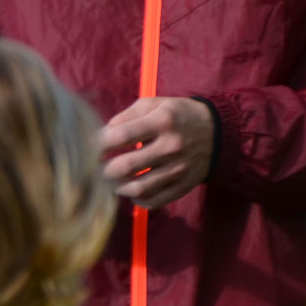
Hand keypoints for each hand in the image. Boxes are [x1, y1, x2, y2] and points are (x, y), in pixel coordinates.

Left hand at [100, 96, 214, 207]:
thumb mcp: (157, 104)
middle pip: (126, 166)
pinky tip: (131, 191)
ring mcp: (179, 169)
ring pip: (138, 188)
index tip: (86, 147)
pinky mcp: (184, 186)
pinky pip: (154, 201)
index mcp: (164, 121)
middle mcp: (172, 146)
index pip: (121, 135)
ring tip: (110, 181)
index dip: (98, 143)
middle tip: (92, 168)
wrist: (219, 133)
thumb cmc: (179, 115)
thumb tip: (101, 135)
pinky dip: (137, 200)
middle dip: (102, 169)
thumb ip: (127, 116)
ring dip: (117, 187)